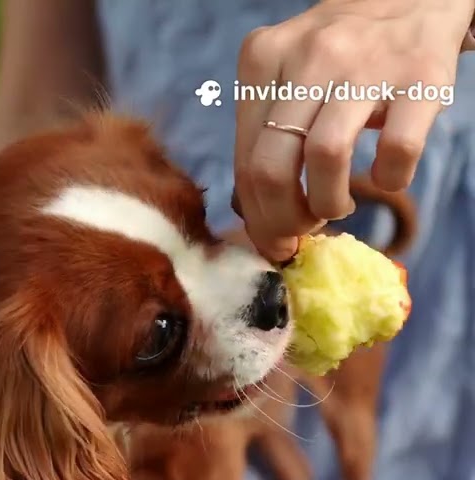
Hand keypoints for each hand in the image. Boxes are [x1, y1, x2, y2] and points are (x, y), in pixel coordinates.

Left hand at [232, 0, 473, 262]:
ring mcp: (364, 65)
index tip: (271, 241)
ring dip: (327, 202)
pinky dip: (390, 178)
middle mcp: (307, 58)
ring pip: (324, 158)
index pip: (245, 159)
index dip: (256, 215)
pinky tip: (388, 179)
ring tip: (336, 206)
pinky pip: (397, 148)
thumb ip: (265, 130)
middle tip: (301, 231)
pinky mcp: (419, 76)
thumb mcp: (287, 72)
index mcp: (262, 60)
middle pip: (272, 166)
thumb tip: (253, 212)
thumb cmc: (338, 53)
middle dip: (282, 218)